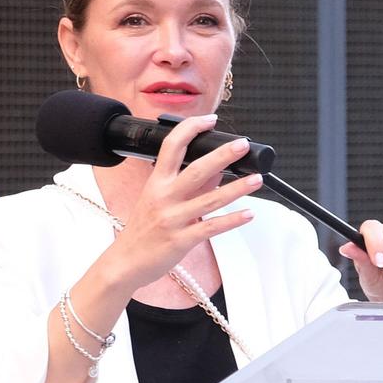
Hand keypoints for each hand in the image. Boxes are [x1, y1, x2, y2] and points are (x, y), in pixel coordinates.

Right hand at [94, 114, 258, 293]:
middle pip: (196, 170)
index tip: (209, 120)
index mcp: (156, 183)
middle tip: (241, 145)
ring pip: (210, 199)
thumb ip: (186, 185)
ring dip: (237, 188)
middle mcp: (164, 197)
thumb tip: (216, 171)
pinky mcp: (181, 240)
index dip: (191, 129)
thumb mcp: (157, 201)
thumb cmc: (142, 231)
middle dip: (222, 155)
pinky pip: (211, 228)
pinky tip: (249, 213)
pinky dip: (232, 220)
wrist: (125, 262)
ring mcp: (172, 219)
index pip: (172, 146)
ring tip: (257, 179)